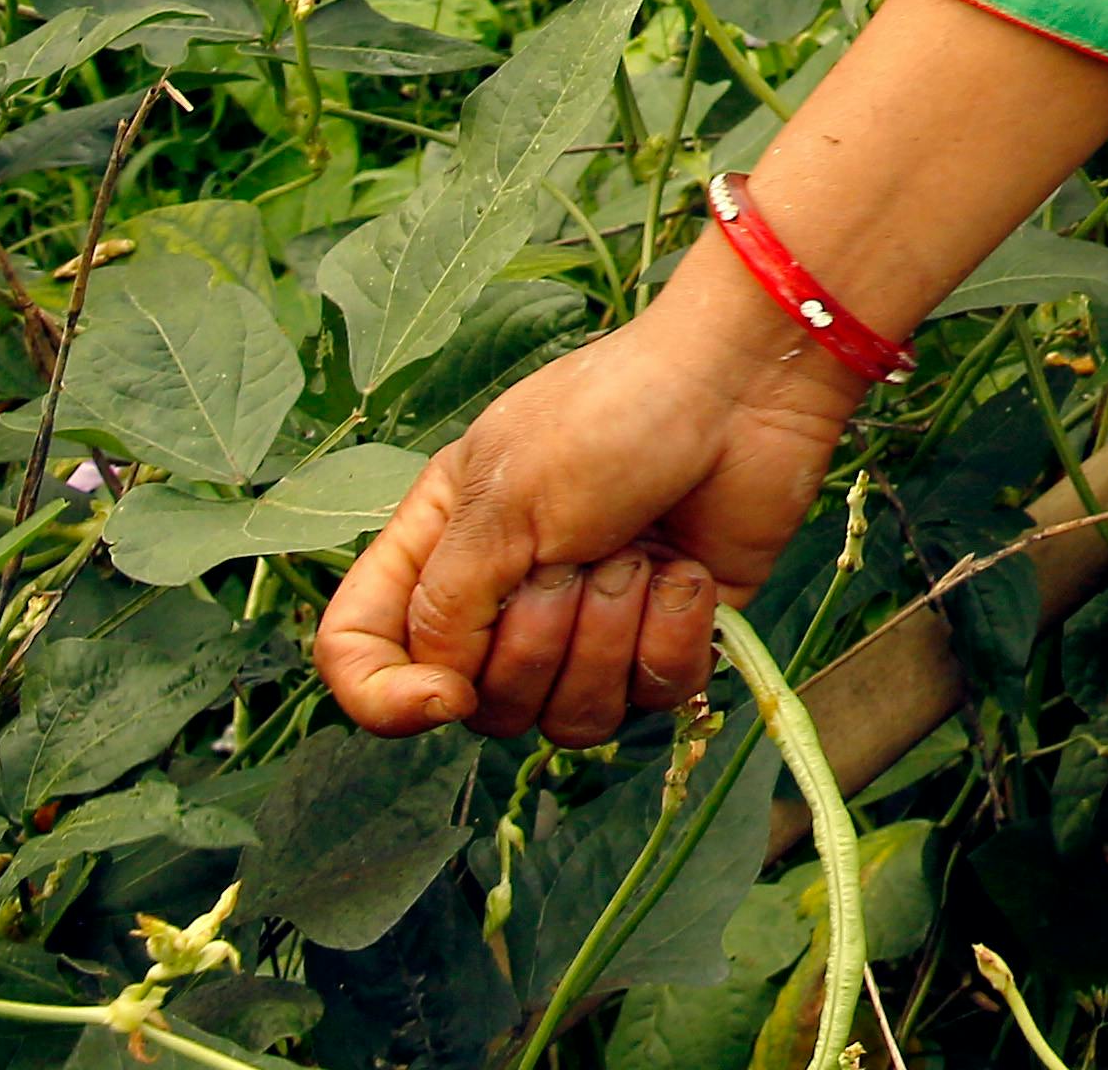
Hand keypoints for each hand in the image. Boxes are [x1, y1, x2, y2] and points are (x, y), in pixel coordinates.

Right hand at [312, 251, 862, 743]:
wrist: (745, 388)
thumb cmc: (616, 416)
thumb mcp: (503, 497)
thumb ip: (446, 604)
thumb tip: (437, 688)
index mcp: (442, 546)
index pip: (362, 655)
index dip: (385, 700)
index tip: (443, 697)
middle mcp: (507, 596)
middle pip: (482, 705)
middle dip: (538, 641)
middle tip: (580, 555)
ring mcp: (592, 623)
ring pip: (568, 719)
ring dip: (607, 638)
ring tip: (636, 557)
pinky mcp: (670, 636)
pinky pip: (651, 698)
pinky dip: (671, 637)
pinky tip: (685, 573)